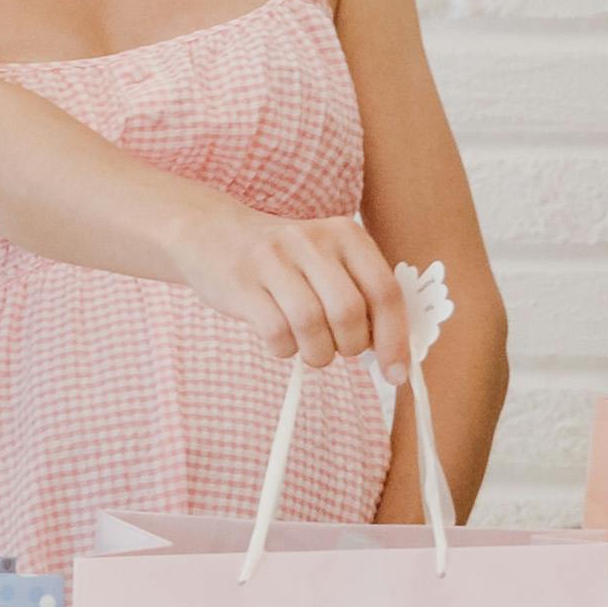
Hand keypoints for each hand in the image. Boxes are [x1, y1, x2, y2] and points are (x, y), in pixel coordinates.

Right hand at [171, 202, 426, 377]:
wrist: (212, 233)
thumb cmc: (285, 262)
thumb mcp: (329, 262)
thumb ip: (363, 297)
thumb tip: (394, 354)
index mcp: (346, 234)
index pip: (385, 291)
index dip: (395, 339)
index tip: (396, 373)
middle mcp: (312, 241)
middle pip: (349, 312)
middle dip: (350, 346)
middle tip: (339, 349)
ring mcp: (273, 259)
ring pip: (312, 326)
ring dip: (317, 353)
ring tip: (310, 349)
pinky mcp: (242, 283)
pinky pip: (276, 333)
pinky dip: (285, 350)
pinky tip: (282, 341)